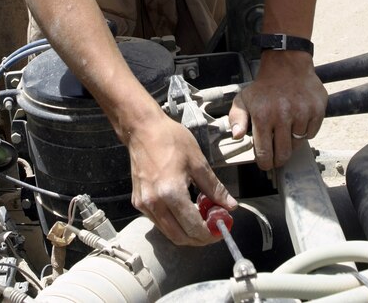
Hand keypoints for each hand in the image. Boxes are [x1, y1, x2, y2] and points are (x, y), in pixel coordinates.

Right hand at [126, 112, 236, 245]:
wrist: (143, 129)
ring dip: (186, 232)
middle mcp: (155, 203)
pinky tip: (183, 210)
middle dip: (199, 238)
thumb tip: (230, 205)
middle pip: (180, 237)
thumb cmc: (170, 139)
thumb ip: (214, 187)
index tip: (221, 229)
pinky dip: (173, 223)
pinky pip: (159, 222)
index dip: (210, 233)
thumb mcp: (198, 161)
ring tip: (200, 218)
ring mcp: (144, 204)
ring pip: (168, 232)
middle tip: (213, 229)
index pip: (193, 227)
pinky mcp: (138, 202)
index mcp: (171, 192)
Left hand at [229, 51, 327, 169]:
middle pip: (283, 154)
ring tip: (286, 130)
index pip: (264, 153)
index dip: (265, 163)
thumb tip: (237, 136)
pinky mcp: (317, 110)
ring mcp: (302, 113)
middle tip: (277, 155)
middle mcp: (283, 115)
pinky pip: (311, 133)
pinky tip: (298, 120)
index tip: (265, 164)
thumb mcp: (243, 99)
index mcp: (262, 115)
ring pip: (298, 144)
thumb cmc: (264, 87)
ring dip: (292, 142)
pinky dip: (305, 131)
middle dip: (279, 158)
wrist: (287, 64)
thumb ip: (236, 118)